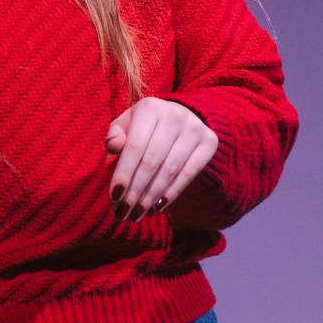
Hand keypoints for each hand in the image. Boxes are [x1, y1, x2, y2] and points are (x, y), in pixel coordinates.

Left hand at [106, 98, 216, 219]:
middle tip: (123, 212)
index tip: (114, 196)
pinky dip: (172, 192)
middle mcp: (175, 115)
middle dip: (135, 191)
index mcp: (150, 108)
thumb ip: (115, 134)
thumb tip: (112, 146)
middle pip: (152, 161)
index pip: (134, 147)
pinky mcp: (209, 142)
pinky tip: (157, 206)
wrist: (183, 116)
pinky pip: (189, 173)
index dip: (124, 173)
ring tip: (136, 214)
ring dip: (151, 196)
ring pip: (170, 170)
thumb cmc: (146, 125)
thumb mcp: (127, 123)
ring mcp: (195, 128)